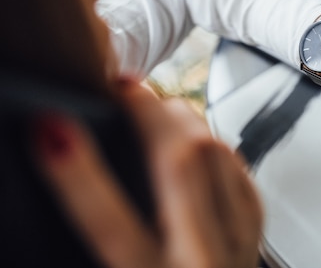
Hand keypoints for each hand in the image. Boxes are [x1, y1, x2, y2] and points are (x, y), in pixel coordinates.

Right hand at [33, 80, 262, 267]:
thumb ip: (108, 233)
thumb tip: (71, 171)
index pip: (112, 225)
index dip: (76, 173)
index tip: (48, 127)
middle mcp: (202, 262)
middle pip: (182, 167)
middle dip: (148, 114)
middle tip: (123, 86)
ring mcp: (237, 243)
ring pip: (218, 157)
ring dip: (184, 119)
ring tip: (155, 103)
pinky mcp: (254, 231)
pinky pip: (237, 169)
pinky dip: (211, 141)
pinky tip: (193, 134)